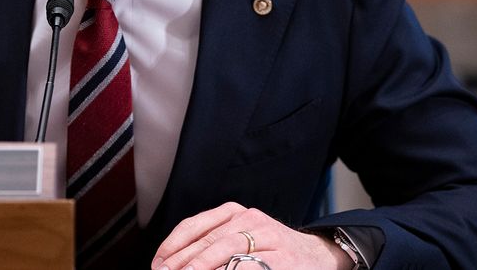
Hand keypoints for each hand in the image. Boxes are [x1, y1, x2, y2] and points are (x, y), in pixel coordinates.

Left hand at [151, 202, 351, 269]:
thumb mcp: (241, 238)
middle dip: (183, 262)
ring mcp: (268, 238)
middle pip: (209, 240)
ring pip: (227, 252)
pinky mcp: (283, 259)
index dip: (173, 245)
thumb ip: (212, 243)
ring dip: (202, 267)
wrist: (318, 256)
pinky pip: (250, 267)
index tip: (158, 264)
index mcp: (235, 213)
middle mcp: (250, 220)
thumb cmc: (272, 251)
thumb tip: (172, 262)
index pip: (196, 225)